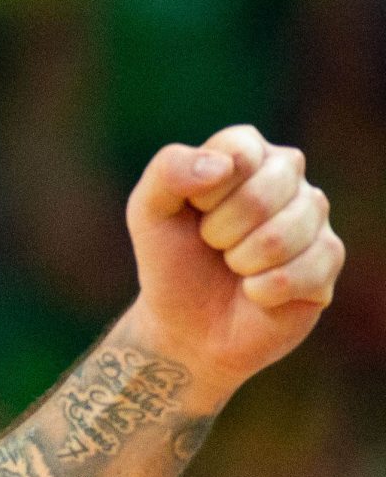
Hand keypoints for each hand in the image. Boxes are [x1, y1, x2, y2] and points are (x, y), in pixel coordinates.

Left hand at [125, 126, 344, 394]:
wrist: (186, 325)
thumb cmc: (171, 260)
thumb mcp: (148, 211)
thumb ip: (168, 171)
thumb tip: (222, 165)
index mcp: (246, 152)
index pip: (239, 151)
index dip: (206, 192)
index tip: (194, 211)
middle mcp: (288, 175)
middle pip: (263, 195)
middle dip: (220, 232)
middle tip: (212, 244)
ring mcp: (314, 215)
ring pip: (282, 237)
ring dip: (241, 263)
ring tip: (234, 266)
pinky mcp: (328, 258)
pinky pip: (299, 273)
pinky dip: (262, 291)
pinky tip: (255, 291)